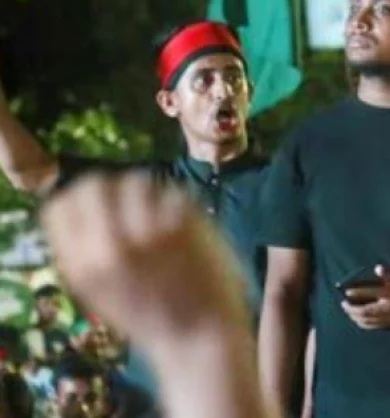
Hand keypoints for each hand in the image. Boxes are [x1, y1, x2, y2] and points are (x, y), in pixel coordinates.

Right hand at [40, 172, 245, 353]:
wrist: (200, 337)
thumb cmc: (150, 318)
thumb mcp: (97, 293)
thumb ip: (83, 252)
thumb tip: (78, 208)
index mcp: (80, 265)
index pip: (59, 206)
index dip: (79, 202)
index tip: (97, 210)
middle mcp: (108, 245)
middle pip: (94, 184)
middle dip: (111, 191)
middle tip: (130, 205)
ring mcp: (148, 230)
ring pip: (135, 181)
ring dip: (147, 194)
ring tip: (161, 217)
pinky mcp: (184, 223)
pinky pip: (171, 193)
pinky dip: (177, 204)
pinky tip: (186, 226)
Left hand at [341, 265, 389, 329]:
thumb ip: (388, 274)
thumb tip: (377, 268)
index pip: (370, 293)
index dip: (357, 292)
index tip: (347, 292)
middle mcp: (387, 307)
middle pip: (365, 311)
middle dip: (352, 309)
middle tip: (343, 304)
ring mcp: (388, 318)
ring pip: (367, 320)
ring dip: (355, 317)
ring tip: (349, 312)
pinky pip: (373, 326)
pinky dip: (363, 323)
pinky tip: (359, 320)